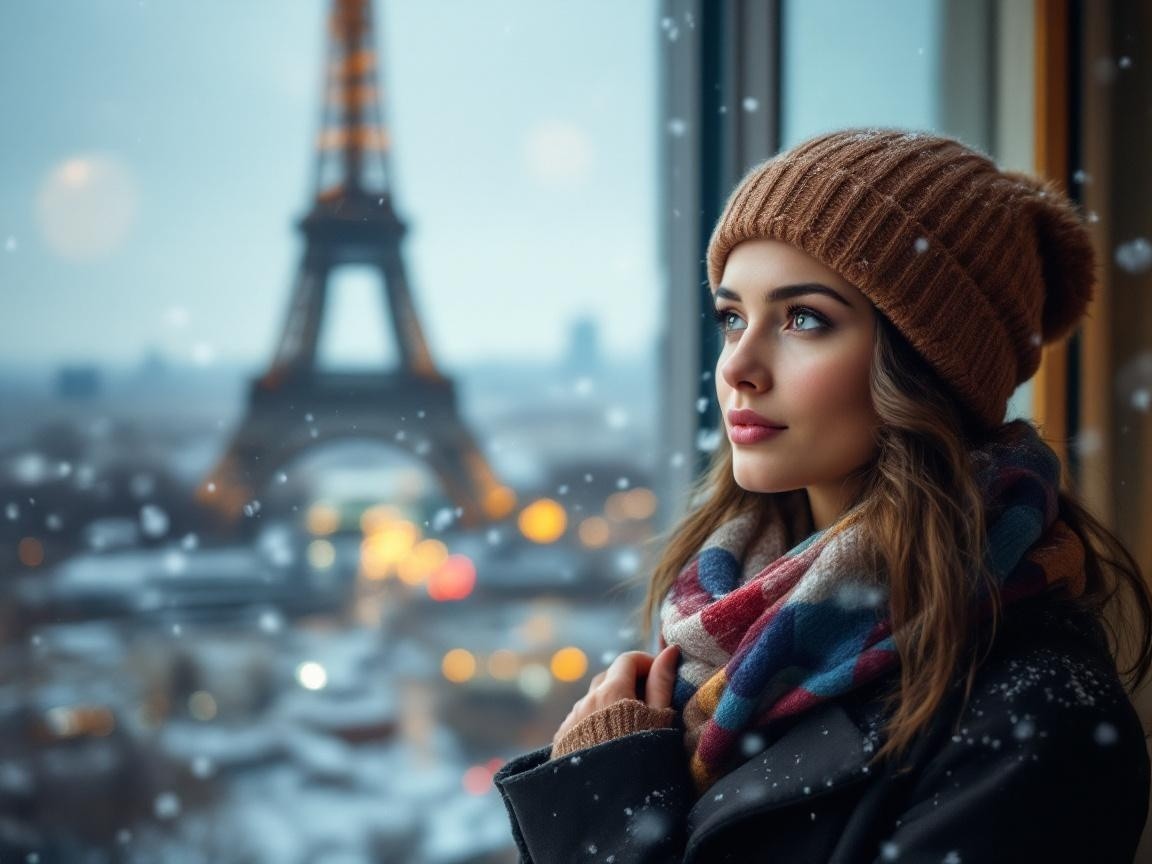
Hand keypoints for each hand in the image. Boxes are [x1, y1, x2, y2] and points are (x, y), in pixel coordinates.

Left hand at [553, 644, 678, 745]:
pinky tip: (609, 741)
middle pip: (609, 676)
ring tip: (629, 727)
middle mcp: (587, 699)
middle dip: (628, 682)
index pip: (628, 659)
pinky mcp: (562, 738)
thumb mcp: (660, 719)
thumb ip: (663, 682)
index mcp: (612, 690)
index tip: (661, 679)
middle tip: (648, 704)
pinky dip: (595, 721)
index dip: (647, 664)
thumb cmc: (643, 757)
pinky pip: (580, 719)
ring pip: (594, 699)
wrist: (608, 802)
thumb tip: (670, 650)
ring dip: (611, 703)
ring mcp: (572, 719)